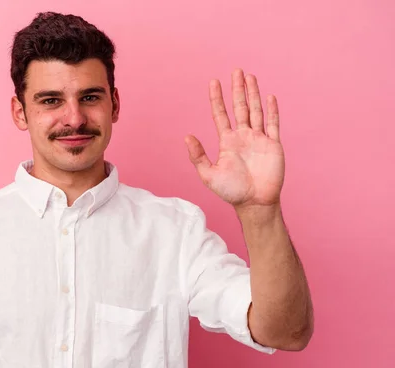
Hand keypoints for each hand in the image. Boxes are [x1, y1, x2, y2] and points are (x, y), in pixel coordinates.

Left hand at [185, 69, 284, 209]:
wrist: (255, 203)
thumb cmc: (231, 192)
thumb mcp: (208, 175)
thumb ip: (197, 156)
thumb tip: (187, 136)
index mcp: (227, 142)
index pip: (220, 115)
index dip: (217, 99)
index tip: (213, 82)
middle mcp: (243, 137)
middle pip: (239, 107)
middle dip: (237, 89)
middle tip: (235, 71)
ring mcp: (258, 139)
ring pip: (256, 111)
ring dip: (253, 94)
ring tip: (250, 77)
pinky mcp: (273, 145)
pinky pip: (273, 124)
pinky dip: (272, 110)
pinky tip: (269, 97)